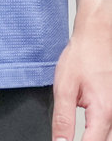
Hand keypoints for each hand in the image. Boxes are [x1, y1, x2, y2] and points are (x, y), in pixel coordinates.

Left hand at [52, 18, 111, 139]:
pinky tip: (88, 128)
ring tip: (78, 131)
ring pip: (107, 137)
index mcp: (103, 112)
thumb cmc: (82, 56)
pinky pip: (109, 127)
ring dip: (93, 137)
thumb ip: (62, 118)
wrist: (97, 37)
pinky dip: (98, 131)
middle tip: (69, 138)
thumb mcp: (64, 86)